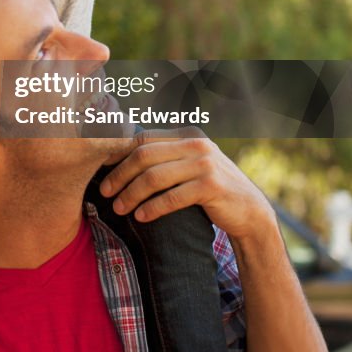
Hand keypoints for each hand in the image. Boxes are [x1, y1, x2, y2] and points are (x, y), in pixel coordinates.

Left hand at [99, 131, 274, 242]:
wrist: (250, 211)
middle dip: (120, 175)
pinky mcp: (211, 186)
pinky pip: (172, 197)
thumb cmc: (210, 190)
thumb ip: (166, 157)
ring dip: (132, 194)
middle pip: (144, 156)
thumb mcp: (190, 165)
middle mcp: (196, 144)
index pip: (144, 139)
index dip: (119, 154)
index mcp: (187, 135)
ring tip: (119, 209)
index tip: (102, 171)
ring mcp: (205, 164)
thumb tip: (120, 159)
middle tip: (105, 193)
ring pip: (155, 177)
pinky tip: (141, 217)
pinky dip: (153, 208)